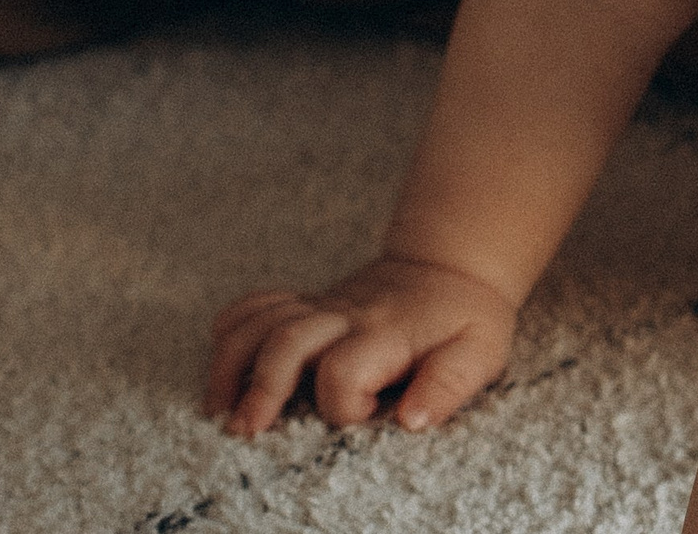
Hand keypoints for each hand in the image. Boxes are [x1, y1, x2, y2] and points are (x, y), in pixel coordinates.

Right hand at [203, 256, 518, 437]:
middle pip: (287, 340)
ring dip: (231, 363)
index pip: (344, 370)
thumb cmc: (465, 318)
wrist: (450, 266)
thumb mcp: (479, 352)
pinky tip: (224, 366)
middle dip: (261, 386)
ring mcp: (320, 306)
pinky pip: (256, 305)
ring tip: (218, 409)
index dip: (344, 404)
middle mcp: (344, 316)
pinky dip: (232, 330)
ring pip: (259, 321)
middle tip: (243, 431)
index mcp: (385, 333)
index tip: (363, 419)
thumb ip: (448, 385)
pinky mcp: (307, 304)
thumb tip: (411, 422)